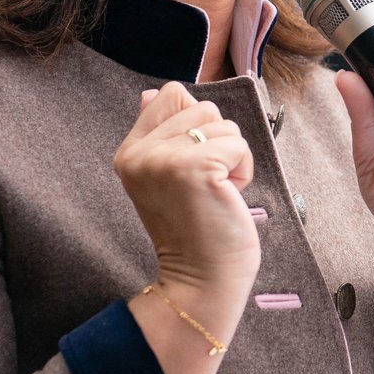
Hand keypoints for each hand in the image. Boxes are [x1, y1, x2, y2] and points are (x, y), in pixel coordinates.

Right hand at [113, 82, 260, 298]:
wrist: (200, 279)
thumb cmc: (195, 229)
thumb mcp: (166, 177)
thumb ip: (160, 135)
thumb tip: (151, 93)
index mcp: (129, 152)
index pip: (169, 94)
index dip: (196, 124)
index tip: (193, 167)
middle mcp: (140, 153)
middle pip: (202, 106)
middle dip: (217, 143)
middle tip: (206, 185)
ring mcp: (165, 159)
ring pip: (224, 124)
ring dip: (232, 158)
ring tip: (215, 192)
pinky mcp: (196, 167)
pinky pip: (239, 145)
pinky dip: (244, 171)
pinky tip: (227, 197)